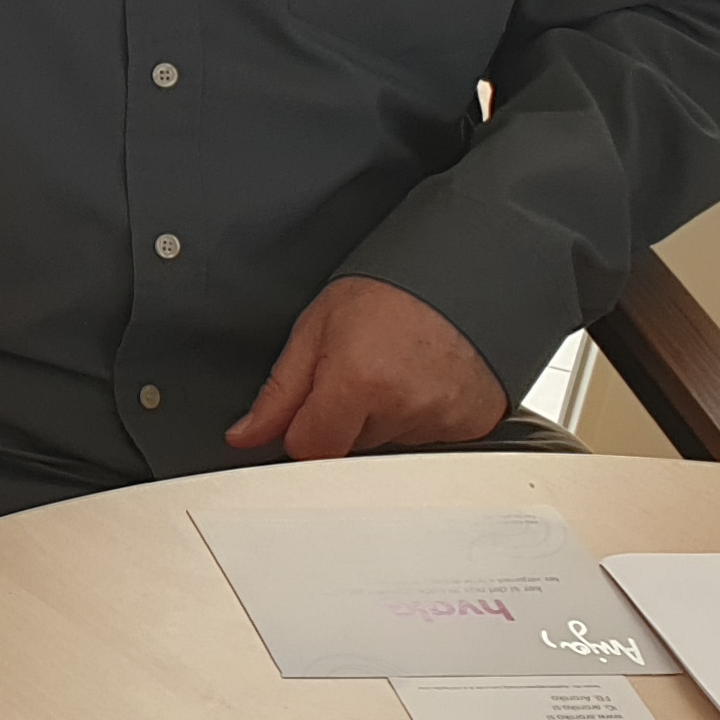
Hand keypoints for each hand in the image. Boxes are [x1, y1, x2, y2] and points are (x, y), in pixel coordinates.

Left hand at [226, 276, 506, 460]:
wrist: (461, 269)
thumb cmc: (389, 290)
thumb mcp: (316, 328)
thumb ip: (279, 392)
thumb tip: (247, 435)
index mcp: (358, 382)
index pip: (310, 450)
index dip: (303, 432)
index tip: (310, 410)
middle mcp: (403, 406)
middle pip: (350, 449)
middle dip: (345, 421)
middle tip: (361, 372)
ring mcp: (443, 418)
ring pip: (389, 447)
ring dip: (384, 420)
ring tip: (395, 371)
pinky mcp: (473, 424)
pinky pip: (431, 443)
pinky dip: (421, 421)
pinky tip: (423, 382)